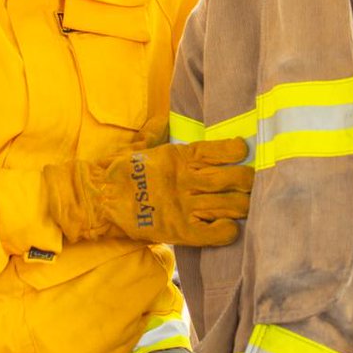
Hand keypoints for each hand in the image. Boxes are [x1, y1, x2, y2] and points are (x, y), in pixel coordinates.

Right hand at [44, 138, 252, 246]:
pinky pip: (212, 233)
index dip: (234, 150)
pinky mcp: (180, 230)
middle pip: (233, 179)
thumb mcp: (139, 146)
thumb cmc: (120, 171)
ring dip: (243, 205)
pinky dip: (226, 231)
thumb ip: (155, 133)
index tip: (243, 151)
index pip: (217, 150)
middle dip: (247, 181)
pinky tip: (231, 228)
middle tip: (253, 183)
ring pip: (229, 205)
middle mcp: (187, 180)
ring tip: (248, 205)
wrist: (99, 199)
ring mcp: (185, 206)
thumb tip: (162, 120)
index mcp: (180, 157)